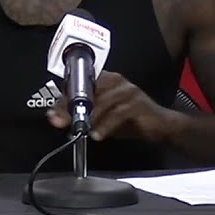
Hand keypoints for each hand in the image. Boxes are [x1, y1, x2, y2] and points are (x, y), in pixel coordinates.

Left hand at [47, 70, 183, 142]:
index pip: (78, 85)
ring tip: (79, 131)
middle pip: (86, 92)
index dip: (64, 100)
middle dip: (71, 108)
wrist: (161, 125)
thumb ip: (81, 114)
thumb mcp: (101, 117)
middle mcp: (115, 80)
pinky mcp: (137, 103)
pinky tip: (97, 135)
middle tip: (60, 122)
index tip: (53, 114)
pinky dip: (105, 126)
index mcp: (104, 79)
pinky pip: (116, 114)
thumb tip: (56, 118)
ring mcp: (127, 90)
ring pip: (100, 103)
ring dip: (87, 119)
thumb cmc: (129, 119)